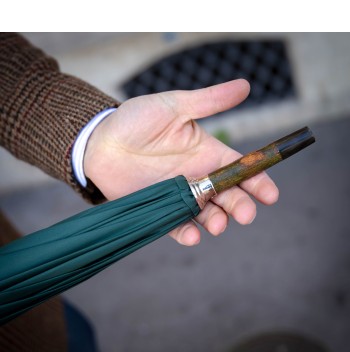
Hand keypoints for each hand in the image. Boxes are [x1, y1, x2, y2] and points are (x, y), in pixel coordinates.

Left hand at [84, 79, 278, 245]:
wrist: (99, 141)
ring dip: (216, 222)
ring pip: (205, 214)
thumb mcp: (174, 106)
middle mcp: (197, 177)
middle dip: (240, 206)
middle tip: (245, 214)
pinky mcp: (159, 209)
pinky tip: (193, 235)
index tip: (270, 194)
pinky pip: (176, 225)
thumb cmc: (136, 120)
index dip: (257, 182)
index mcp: (207, 154)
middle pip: (227, 196)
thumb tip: (246, 85)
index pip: (239, 170)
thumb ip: (209, 101)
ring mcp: (179, 195)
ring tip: (217, 225)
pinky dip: (186, 232)